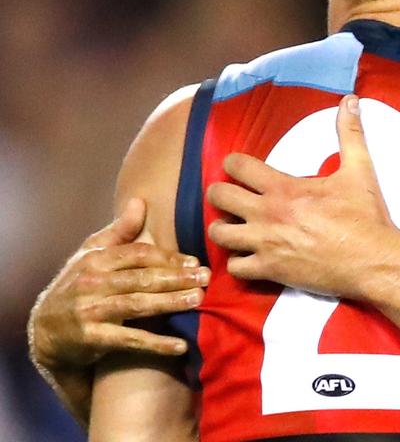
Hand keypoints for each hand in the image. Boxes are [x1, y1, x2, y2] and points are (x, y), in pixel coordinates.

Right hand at [28, 197, 208, 370]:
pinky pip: (130, 340)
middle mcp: (92, 284)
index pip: (138, 255)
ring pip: (138, 304)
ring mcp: (91, 312)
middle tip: (206, 278)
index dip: (168, 257)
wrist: (45, 330)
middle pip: (142, 278)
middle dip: (176, 278)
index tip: (194, 262)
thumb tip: (139, 201)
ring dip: (170, 302)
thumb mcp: (91, 255)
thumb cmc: (77, 285)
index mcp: (95, 261)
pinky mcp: (93, 339)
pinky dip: (156, 344)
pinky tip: (180, 345)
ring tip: (198, 300)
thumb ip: (119, 231)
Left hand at [207, 95, 396, 297]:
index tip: (240, 167)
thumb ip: (350, 133)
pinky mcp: (270, 270)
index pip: (238, 166)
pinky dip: (237, 261)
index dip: (233, 163)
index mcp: (285, 188)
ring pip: (219, 233)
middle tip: (231, 195)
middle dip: (220, 193)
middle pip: (219, 197)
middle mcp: (268, 214)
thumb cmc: (366, 217)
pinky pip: (235, 267)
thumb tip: (351, 100)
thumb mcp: (360, 170)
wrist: (374, 260)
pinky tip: (248, 256)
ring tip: (234, 226)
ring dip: (223, 228)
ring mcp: (266, 244)